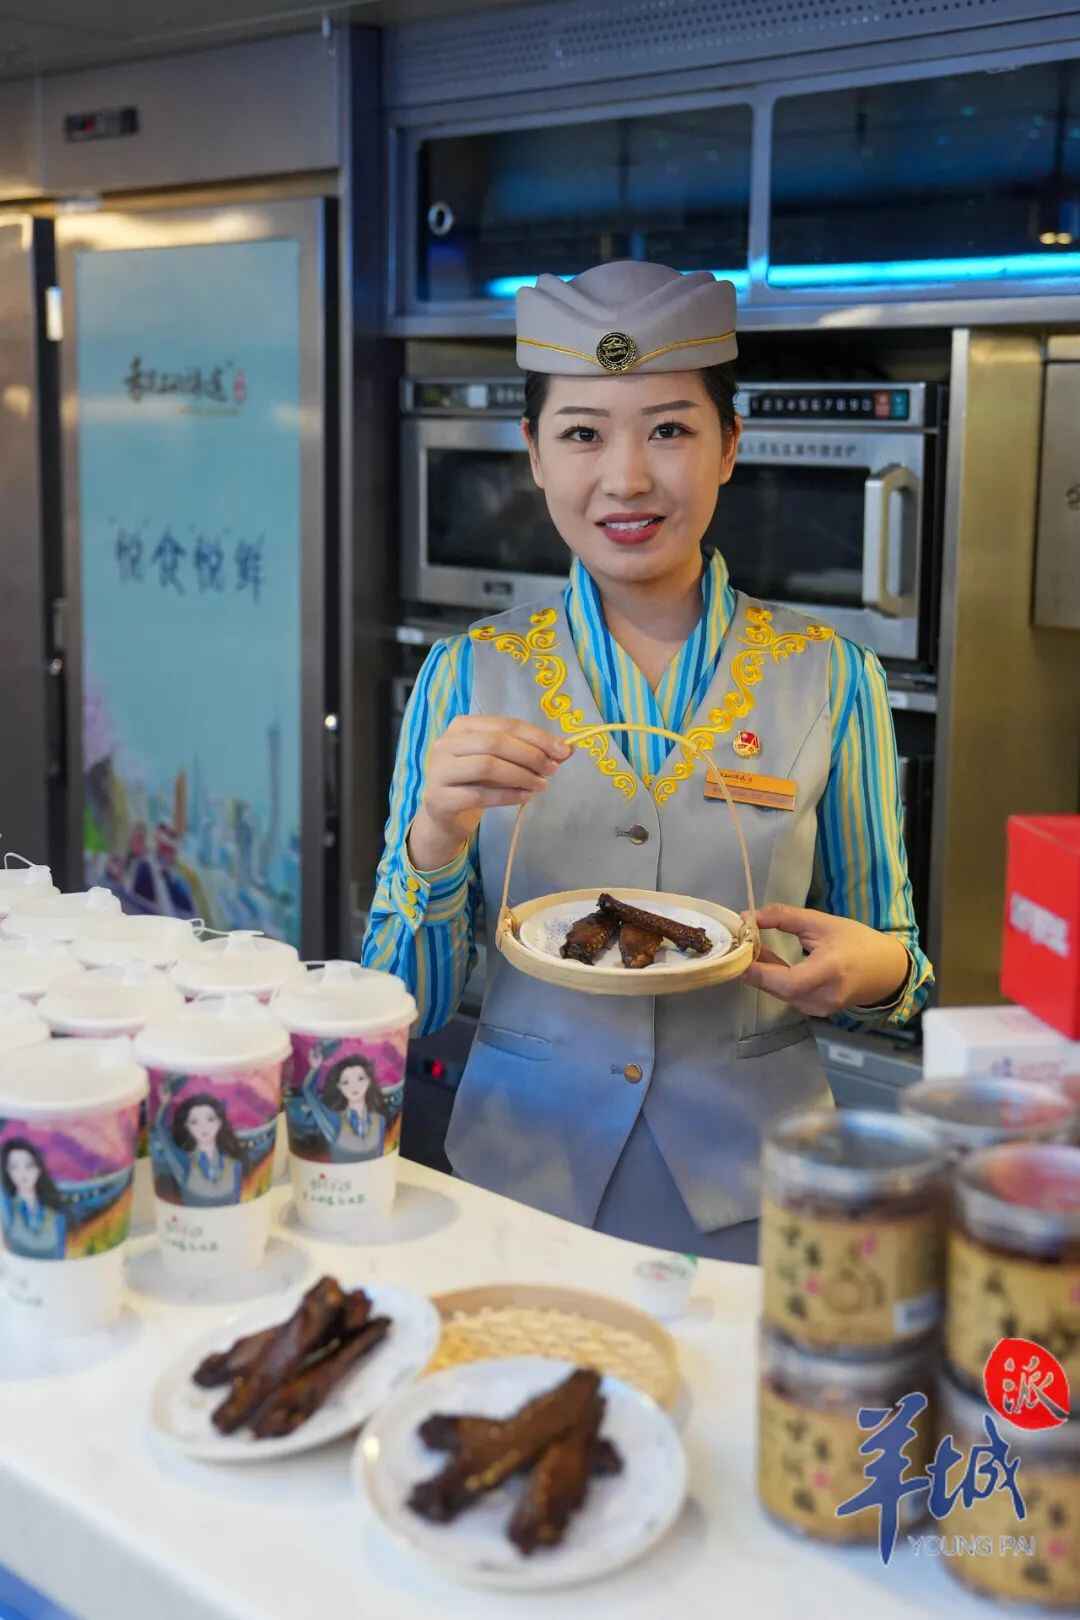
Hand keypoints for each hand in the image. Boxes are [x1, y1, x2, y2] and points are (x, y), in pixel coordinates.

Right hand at [408, 715, 572, 871]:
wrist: (444, 816)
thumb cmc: (475, 783)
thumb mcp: (501, 763)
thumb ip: (529, 753)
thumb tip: (568, 749)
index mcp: (462, 726)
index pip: (505, 724)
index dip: (537, 737)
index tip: (563, 751)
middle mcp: (446, 744)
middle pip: (495, 743)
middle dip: (530, 755)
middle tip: (553, 769)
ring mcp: (439, 771)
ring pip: (487, 766)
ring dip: (521, 775)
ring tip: (541, 785)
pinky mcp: (439, 798)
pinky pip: (480, 795)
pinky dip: (507, 795)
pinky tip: (525, 797)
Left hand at [741, 904, 910, 1016]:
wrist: (886, 971)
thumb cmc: (857, 941)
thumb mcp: (821, 922)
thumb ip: (784, 917)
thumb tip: (749, 917)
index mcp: (829, 971)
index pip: (786, 981)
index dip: (758, 970)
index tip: (739, 951)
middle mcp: (823, 996)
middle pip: (778, 988)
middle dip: (756, 968)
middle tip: (742, 945)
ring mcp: (820, 1008)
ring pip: (780, 994)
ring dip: (764, 974)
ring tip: (755, 950)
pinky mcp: (816, 1012)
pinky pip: (788, 997)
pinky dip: (776, 981)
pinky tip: (771, 963)